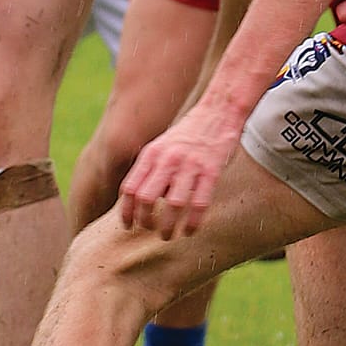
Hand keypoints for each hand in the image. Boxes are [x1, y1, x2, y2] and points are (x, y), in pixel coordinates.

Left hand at [120, 100, 244, 236]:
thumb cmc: (187, 134)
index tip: (129, 226)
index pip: (130, 188)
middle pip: (146, 198)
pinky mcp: (211, 171)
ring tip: (168, 235)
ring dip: (168, 226)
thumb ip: (149, 169)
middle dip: (145, 221)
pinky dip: (192, 222)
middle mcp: (168, 159)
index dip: (127, 212)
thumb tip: (139, 203)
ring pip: (173, 204)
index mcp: (152, 153)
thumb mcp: (161, 145)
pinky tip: (189, 230)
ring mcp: (191, 165)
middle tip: (151, 229)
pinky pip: (199, 203)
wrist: (218, 111)